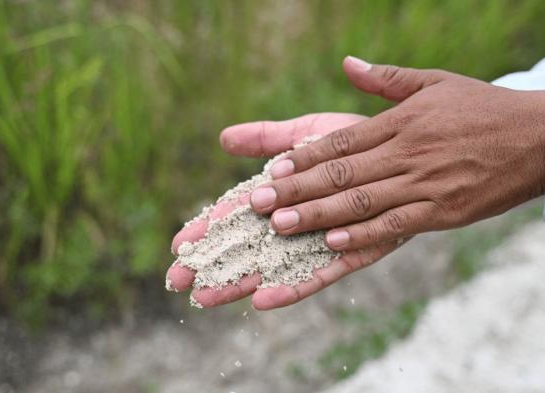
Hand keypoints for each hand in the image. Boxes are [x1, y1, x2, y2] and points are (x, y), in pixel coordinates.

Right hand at [166, 113, 408, 309]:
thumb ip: (267, 137)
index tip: (179, 243)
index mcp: (282, 195)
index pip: (235, 213)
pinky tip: (263, 300)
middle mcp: (298, 221)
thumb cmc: (356, 138)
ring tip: (206, 297)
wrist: (411, 146)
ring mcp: (323, 238)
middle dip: (212, 263)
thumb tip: (223, 138)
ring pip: (274, 265)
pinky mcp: (353, 251)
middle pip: (247, 245)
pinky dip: (293, 287)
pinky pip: (321, 273)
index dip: (207, 227)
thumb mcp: (307, 132)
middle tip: (178, 279)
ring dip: (240, 282)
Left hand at [251, 56, 544, 253]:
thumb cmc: (480, 109)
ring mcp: (425, 185)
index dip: (303, 157)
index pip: (341, 142)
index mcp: (400, 123)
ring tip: (282, 226)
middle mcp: (407, 153)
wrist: (540, 136)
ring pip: (362, 202)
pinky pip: (397, 225)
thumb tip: (348, 63)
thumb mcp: (435, 83)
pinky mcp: (443, 212)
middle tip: (260, 203)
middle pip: (341, 174)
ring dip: (319, 216)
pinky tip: (334, 243)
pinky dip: (365, 235)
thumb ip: (388, 78)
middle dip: (297, 190)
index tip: (272, 170)